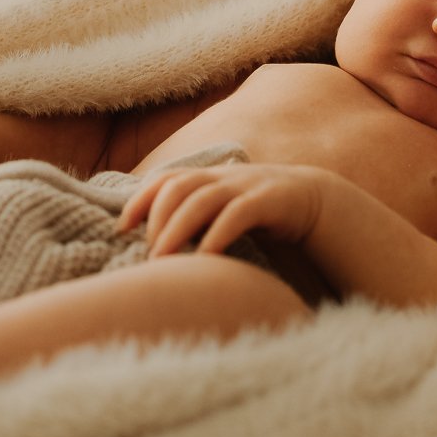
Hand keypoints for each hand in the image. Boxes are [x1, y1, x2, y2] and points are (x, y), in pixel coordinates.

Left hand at [117, 162, 325, 256]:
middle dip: (156, 217)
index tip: (123, 228)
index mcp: (209, 178)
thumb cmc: (257, 214)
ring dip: (177, 228)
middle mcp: (223, 177)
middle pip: (179, 186)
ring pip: (202, 199)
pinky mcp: (269, 200)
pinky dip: (217, 234)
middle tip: (148, 253)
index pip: (166, 179)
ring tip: (162, 259)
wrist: (313, 202)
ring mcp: (246, 186)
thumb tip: (152, 248)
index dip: (140, 199)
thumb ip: (193, 220)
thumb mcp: (221, 212)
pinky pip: (238, 213)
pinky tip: (205, 258)